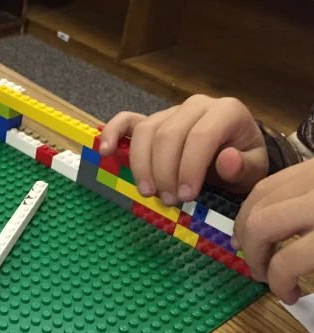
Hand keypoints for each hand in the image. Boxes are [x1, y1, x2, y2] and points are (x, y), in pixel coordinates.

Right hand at [99, 95, 268, 205]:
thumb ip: (244, 167)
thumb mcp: (255, 170)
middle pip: (169, 135)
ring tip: (148, 192)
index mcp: (226, 111)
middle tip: (168, 200)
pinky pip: (127, 121)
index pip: (201, 136)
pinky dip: (112, 133)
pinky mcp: (151, 122)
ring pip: (146, 132)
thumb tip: (226, 161)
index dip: (190, 167)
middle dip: (165, 172)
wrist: (235, 154)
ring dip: (142, 166)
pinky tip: (104, 151)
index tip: (186, 196)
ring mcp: (170, 112)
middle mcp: (196, 105)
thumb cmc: (243, 163)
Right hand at [231, 158, 313, 303]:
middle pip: (260, 225)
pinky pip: (270, 181)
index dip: (280, 286)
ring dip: (248, 229)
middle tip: (264, 272)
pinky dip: (257, 204)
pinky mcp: (312, 163)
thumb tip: (292, 283)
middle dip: (254, 254)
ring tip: (259, 249)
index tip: (289, 296)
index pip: (288, 262)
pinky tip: (264, 221)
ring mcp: (313, 174)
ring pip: (256, 199)